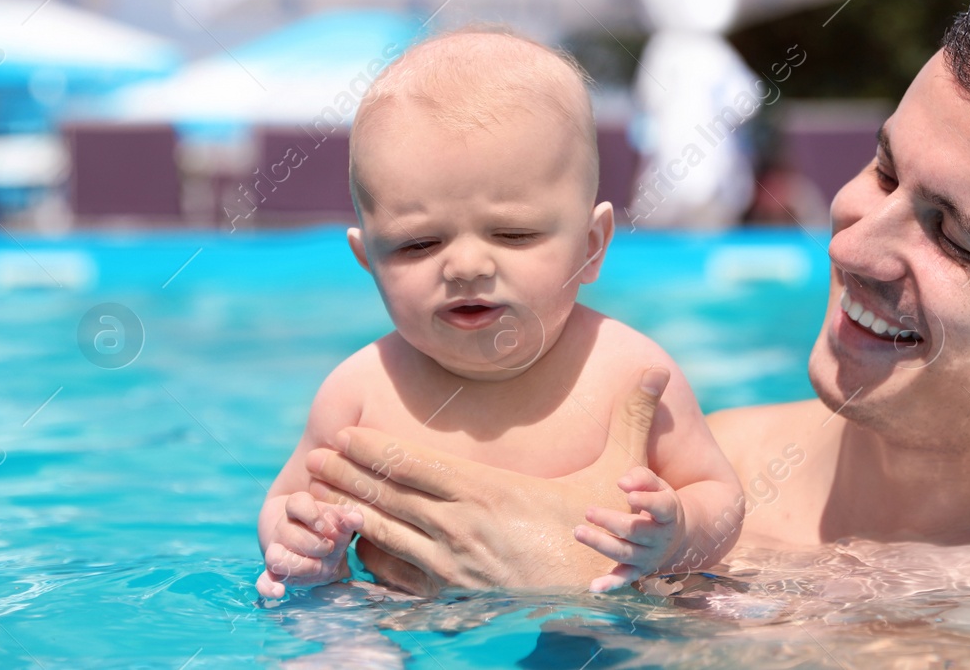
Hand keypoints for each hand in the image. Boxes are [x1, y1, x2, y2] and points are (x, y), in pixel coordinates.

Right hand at [256, 492, 362, 597]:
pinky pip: (263, 581)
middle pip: (288, 531)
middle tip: (330, 547)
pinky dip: (268, 587)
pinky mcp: (275, 574)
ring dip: (299, 564)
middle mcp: (283, 529)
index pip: (296, 504)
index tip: (325, 526)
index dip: (312, 515)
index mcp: (298, 508)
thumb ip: (348, 517)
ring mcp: (276, 551)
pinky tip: (279, 592)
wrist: (319, 546)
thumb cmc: (331, 529)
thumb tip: (356, 519)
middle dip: (313, 543)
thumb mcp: (340, 520)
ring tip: (318, 566)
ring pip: (275, 556)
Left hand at [304, 366, 668, 592]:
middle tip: (312, 458)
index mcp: (490, 493)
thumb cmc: (608, 532)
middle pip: (390, 498)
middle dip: (347, 476)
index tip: (342, 432)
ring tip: (312, 496)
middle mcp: (463, 530)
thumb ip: (629, 418)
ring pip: (384, 537)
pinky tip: (349, 550)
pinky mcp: (454, 597)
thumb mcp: (621, 472)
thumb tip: (657, 369)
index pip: (418, 466)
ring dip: (346, 513)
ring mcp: (454, 568)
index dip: (376, 448)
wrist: (606, 600)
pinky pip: (398, 579)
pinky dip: (367, 561)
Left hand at [576, 466, 685, 590]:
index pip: (661, 508)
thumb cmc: (660, 504)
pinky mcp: (638, 571)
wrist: (677, 536)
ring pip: (624, 553)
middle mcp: (660, 539)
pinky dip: (610, 584)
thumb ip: (641, 478)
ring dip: (600, 544)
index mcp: (669, 514)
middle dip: (610, 521)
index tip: (628, 495)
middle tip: (588, 511)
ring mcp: (649, 557)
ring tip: (578, 531)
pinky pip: (624, 579)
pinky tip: (593, 586)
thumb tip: (622, 482)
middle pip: (635, 531)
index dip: (646, 502)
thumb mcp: (658, 487)